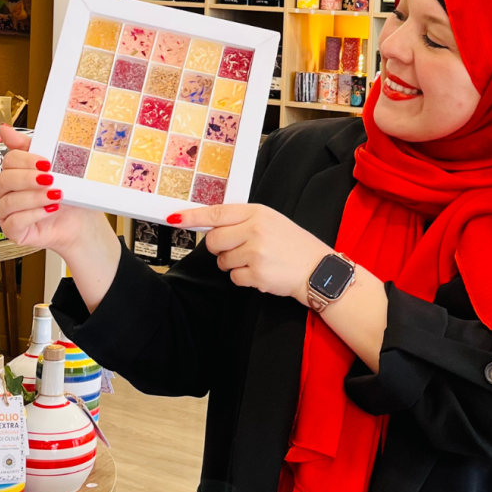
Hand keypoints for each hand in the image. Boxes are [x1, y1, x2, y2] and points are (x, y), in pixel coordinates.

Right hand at [0, 124, 111, 259]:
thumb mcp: (55, 166)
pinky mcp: (13, 230)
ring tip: (56, 195)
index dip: (27, 161)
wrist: (81, 220)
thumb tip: (5, 129)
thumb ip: (31, 147)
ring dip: (34, 197)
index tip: (47, 163)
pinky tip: (49, 210)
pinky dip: (34, 214)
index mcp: (16, 173)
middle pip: (5, 180)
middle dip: (29, 179)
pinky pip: (14, 221)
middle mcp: (8, 192)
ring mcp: (8, 212)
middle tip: (50, 179)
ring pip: (9, 201)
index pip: (9, 161)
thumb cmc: (67, 194)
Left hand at [173, 203, 331, 304]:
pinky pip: (234, 278)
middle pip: (214, 241)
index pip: (217, 212)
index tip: (174, 218)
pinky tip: (261, 273)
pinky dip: (244, 279)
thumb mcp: (271, 221)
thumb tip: (213, 226)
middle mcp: (255, 229)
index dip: (193, 216)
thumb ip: (243, 221)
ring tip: (257, 261)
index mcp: (257, 212)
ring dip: (234, 265)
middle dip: (219, 249)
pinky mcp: (256, 274)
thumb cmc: (293, 245)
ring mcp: (255, 252)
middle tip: (236, 250)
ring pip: (222, 262)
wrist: (318, 270)